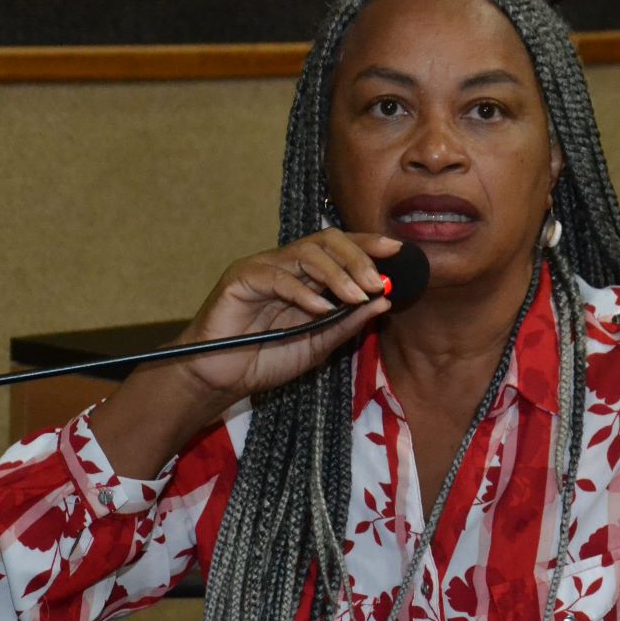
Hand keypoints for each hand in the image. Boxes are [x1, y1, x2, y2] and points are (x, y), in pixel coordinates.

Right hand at [173, 229, 401, 403]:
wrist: (222, 380)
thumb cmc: (265, 360)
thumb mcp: (319, 344)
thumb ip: (349, 322)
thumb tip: (384, 299)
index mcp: (304, 276)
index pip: (340, 248)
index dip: (368, 245)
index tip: (397, 251)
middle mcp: (285, 265)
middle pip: (326, 241)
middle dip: (357, 257)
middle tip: (377, 281)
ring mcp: (262, 268)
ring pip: (306, 253)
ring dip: (337, 273)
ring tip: (356, 295)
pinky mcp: (241, 279)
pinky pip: (277, 276)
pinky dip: (303, 292)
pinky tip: (321, 308)